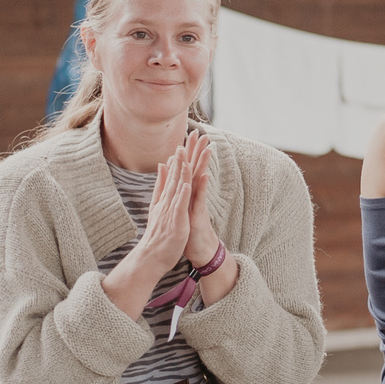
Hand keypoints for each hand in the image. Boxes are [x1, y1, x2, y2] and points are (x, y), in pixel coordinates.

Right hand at [106, 133, 202, 316]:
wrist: (151, 257)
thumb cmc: (159, 233)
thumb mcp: (159, 205)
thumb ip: (161, 186)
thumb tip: (163, 166)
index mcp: (166, 197)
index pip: (175, 173)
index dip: (182, 155)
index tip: (188, 138)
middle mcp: (167, 201)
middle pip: (177, 174)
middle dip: (185, 154)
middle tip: (192, 136)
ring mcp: (170, 210)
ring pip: (178, 186)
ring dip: (183, 169)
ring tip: (187, 153)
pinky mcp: (175, 222)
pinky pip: (179, 206)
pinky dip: (183, 194)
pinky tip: (188, 183)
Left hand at [181, 133, 223, 269]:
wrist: (200, 250)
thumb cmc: (190, 230)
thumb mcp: (182, 209)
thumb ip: (180, 193)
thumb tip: (178, 180)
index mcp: (187, 193)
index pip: (187, 169)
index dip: (187, 152)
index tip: (187, 135)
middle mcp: (194, 195)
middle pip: (196, 169)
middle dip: (197, 151)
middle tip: (200, 133)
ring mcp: (198, 203)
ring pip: (200, 180)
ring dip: (203, 164)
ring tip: (206, 147)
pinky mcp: (199, 214)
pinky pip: (201, 199)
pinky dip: (202, 187)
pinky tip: (204, 175)